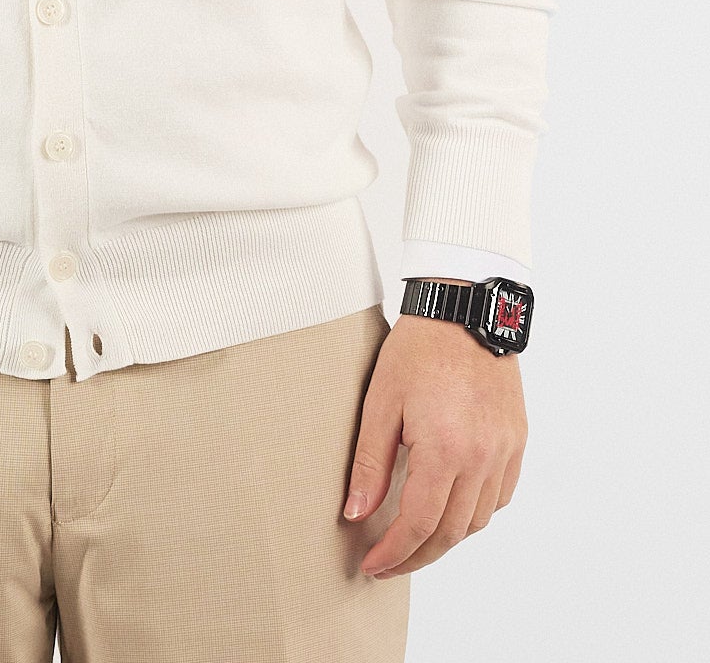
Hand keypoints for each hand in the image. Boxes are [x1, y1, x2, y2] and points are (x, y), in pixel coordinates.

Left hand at [343, 289, 527, 579]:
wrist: (463, 309)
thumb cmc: (419, 348)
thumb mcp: (381, 401)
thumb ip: (369, 463)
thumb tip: (357, 513)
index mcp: (444, 449)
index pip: (418, 524)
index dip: (394, 553)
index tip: (373, 565)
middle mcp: (481, 457)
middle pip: (450, 532)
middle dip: (417, 556)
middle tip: (389, 564)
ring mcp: (504, 451)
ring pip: (478, 520)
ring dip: (446, 537)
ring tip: (416, 539)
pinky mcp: (516, 441)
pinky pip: (500, 496)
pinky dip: (475, 512)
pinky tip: (452, 507)